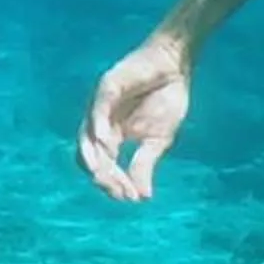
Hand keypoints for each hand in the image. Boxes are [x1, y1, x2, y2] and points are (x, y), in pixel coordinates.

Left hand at [79, 37, 192, 202]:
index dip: (111, 184)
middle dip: (103, 177)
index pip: (101, 166)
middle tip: (120, 191)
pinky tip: (109, 145)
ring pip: (86, 136)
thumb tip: (142, 198)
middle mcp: (99, 123)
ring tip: (108, 176)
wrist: (176, 66)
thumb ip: (145, 165)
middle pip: (87, 156)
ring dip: (96, 158)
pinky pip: (97, 110)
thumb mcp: (158, 140)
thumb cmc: (167, 99)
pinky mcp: (107, 86)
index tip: (130, 198)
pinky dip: (100, 129)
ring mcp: (100, 105)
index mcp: (110, 137)